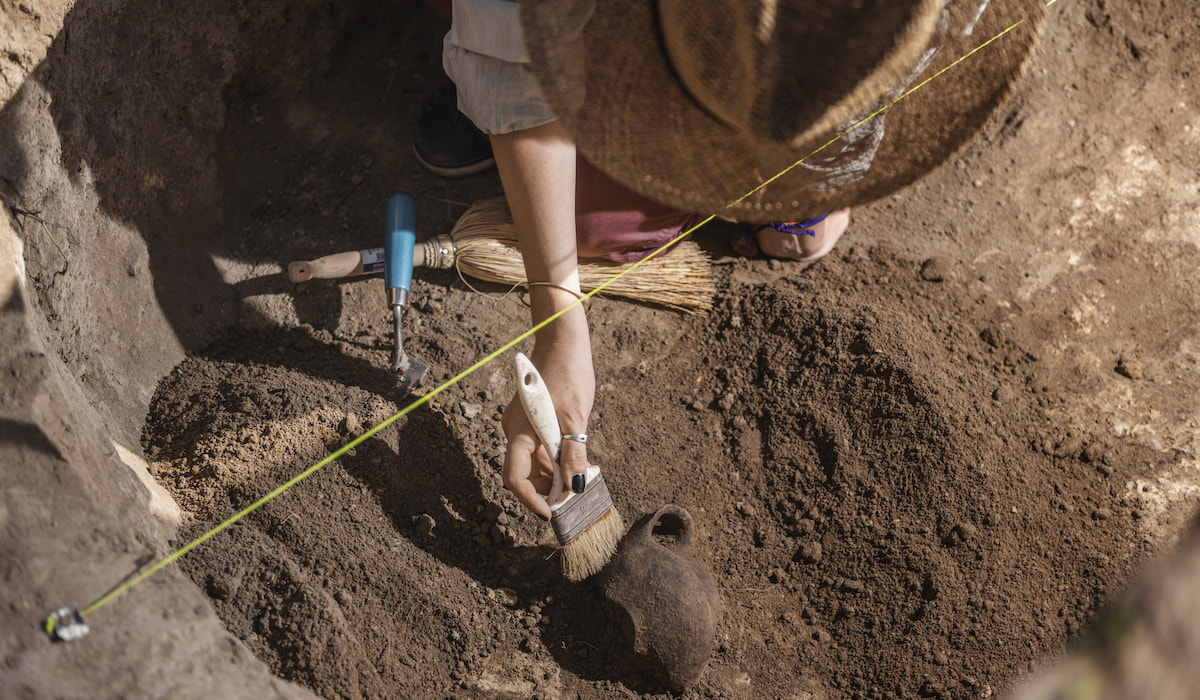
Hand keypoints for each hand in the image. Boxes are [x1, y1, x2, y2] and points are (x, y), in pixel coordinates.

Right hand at [500, 319, 594, 517]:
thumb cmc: (567, 374)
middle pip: (522, 474)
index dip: (531, 500)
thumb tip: (575, 486)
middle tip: (572, 498)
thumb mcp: (575, 418)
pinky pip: (538, 448)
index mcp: (518, 432)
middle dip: (544, 490)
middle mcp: (514, 431)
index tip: (551, 513)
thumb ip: (574, 454)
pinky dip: (553, 459)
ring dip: (551, 476)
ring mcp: (521, 425)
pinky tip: (573, 462)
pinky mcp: (531, 419)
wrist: (561, 341)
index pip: (514, 479)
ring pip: (532, 462)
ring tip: (577, 481)